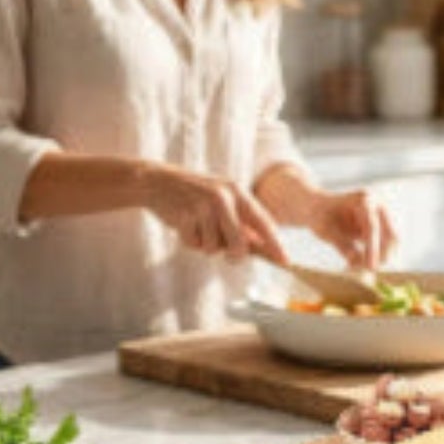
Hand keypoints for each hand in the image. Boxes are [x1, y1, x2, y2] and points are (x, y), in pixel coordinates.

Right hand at [144, 164, 288, 263]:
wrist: (158, 182)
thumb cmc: (195, 195)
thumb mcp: (222, 199)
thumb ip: (241, 220)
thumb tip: (260, 246)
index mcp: (238, 191)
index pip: (263, 222)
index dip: (275, 245)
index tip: (286, 261)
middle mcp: (223, 197)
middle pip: (239, 245)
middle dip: (234, 255)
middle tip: (227, 253)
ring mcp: (203, 206)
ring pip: (214, 248)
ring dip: (205, 245)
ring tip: (198, 227)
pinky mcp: (184, 216)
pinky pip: (194, 245)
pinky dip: (190, 242)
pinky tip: (185, 226)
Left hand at [307, 188, 396, 269]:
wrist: (319, 209)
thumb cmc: (320, 217)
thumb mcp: (326, 231)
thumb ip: (342, 245)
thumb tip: (357, 262)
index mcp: (364, 199)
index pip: (372, 226)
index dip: (373, 248)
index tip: (370, 268)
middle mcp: (378, 206)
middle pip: (391, 235)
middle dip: (382, 255)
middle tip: (368, 271)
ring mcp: (383, 216)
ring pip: (391, 244)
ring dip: (378, 259)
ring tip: (354, 266)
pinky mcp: (382, 228)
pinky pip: (386, 248)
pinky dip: (375, 258)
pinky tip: (356, 264)